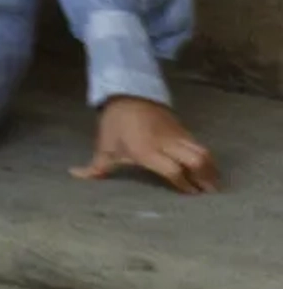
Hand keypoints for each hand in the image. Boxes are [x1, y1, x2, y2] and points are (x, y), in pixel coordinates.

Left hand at [73, 98, 219, 196]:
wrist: (127, 92)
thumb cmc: (115, 123)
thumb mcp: (104, 145)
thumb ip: (95, 167)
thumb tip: (74, 175)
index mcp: (146, 150)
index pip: (173, 170)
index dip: (184, 184)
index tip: (190, 196)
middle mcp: (166, 143)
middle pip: (195, 160)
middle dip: (205, 178)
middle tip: (211, 195)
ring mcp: (177, 134)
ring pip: (202, 151)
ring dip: (210, 168)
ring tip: (214, 185)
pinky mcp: (183, 128)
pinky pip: (200, 144)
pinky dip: (207, 157)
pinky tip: (210, 169)